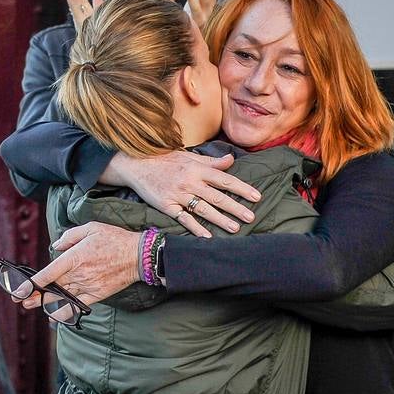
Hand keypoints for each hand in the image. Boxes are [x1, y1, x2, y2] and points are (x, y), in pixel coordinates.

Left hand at [15, 223, 140, 312]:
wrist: (138, 256)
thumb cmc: (114, 239)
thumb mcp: (90, 228)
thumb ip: (69, 236)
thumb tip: (56, 246)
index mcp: (74, 257)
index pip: (47, 273)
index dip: (31, 284)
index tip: (18, 290)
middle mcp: (78, 274)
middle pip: (51, 287)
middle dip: (33, 294)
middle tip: (18, 299)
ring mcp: (87, 286)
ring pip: (60, 298)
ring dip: (43, 303)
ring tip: (29, 305)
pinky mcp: (96, 295)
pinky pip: (76, 307)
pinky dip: (63, 313)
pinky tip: (52, 316)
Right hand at [101, 150, 258, 237]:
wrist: (136, 165)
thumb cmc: (164, 159)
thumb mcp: (188, 156)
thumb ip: (210, 161)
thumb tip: (231, 160)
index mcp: (197, 168)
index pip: (224, 179)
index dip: (241, 188)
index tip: (256, 197)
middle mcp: (189, 181)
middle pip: (217, 197)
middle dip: (235, 207)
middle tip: (250, 217)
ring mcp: (178, 195)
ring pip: (203, 209)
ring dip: (220, 220)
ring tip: (235, 228)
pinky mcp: (167, 206)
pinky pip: (184, 219)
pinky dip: (196, 229)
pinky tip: (207, 237)